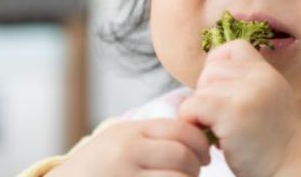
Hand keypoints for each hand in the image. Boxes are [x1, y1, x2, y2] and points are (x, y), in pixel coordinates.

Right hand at [47, 118, 210, 176]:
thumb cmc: (95, 171)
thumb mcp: (118, 143)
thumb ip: (152, 138)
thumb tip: (199, 140)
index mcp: (128, 133)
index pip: (180, 130)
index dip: (201, 144)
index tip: (205, 157)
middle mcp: (126, 152)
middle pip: (182, 155)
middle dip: (196, 168)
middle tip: (194, 175)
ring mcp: (124, 176)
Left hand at [178, 40, 300, 176]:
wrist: (295, 169)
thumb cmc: (274, 146)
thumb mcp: (268, 104)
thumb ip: (245, 87)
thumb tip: (199, 84)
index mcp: (268, 74)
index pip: (233, 48)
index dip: (218, 67)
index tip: (221, 94)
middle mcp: (261, 78)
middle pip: (211, 69)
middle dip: (207, 94)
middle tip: (221, 121)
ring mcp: (248, 93)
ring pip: (201, 89)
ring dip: (200, 112)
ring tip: (219, 133)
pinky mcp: (235, 112)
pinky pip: (193, 106)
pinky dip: (192, 122)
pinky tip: (210, 140)